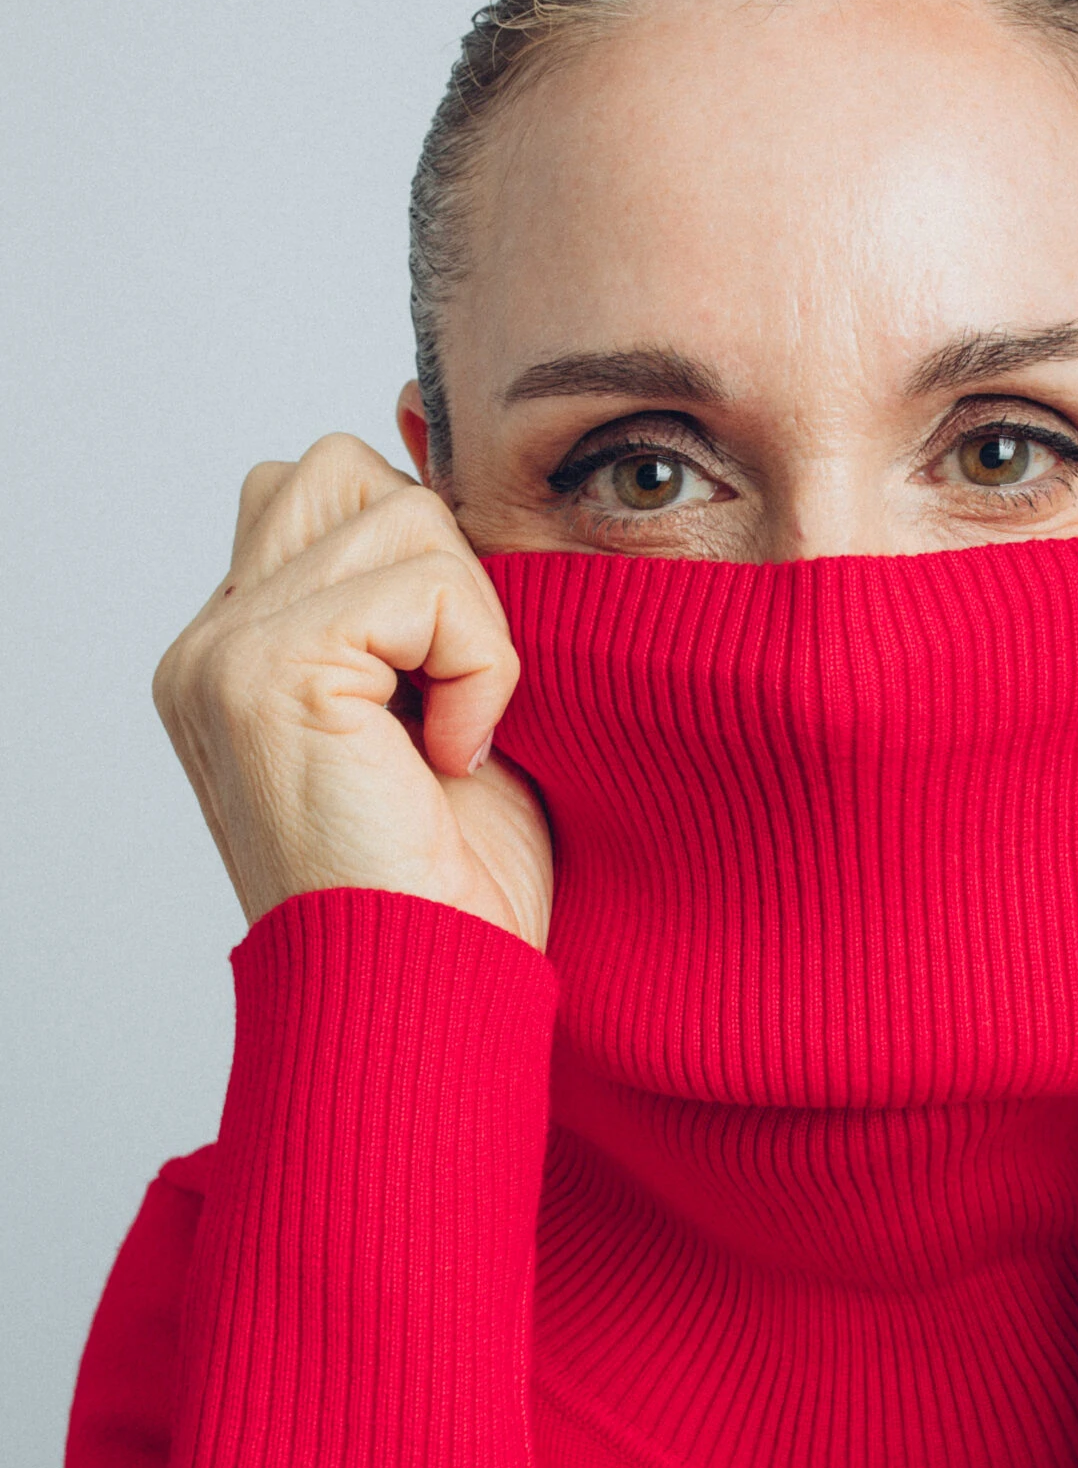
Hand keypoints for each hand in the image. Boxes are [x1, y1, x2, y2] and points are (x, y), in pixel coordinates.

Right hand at [153, 435, 553, 947]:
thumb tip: (463, 484)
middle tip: (457, 695)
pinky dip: (478, 662)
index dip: (428, 566)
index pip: (325, 501)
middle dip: (438, 561)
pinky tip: (453, 755)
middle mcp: (209, 647)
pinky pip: (426, 579)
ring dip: (470, 620)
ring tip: (456, 732)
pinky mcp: (268, 669)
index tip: (457, 692)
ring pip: (395, 506)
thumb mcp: (448, 717)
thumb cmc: (455, 892)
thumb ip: (429, 611)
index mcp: (238, 658)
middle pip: (340, 468)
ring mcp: (225, 653)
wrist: (426, 999)